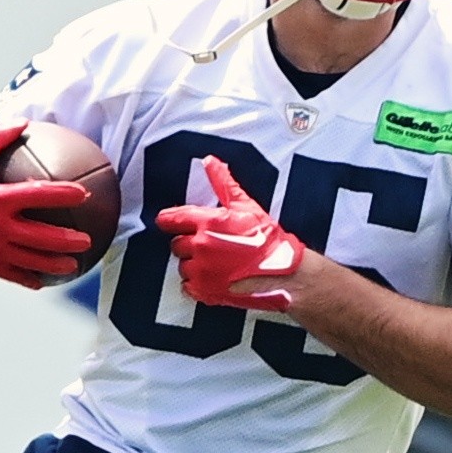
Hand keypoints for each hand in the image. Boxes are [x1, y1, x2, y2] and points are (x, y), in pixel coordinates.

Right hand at [0, 121, 92, 289]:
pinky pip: (12, 275)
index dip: (61, 194)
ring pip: (30, 261)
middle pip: (40, 237)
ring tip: (74, 265)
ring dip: (55, 265)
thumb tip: (23, 122)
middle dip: (67, 241)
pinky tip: (45, 281)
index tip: (83, 194)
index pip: (36, 195)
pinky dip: (30, 279)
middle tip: (87, 241)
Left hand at [155, 155, 304, 311]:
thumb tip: (210, 161)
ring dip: (193, 264)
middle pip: (176, 244)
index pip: (171, 219)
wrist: (282, 271)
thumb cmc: (267, 239)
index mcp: (207, 223)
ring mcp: (201, 271)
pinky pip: (187, 286)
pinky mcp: (205, 291)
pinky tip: (214, 277)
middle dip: (188, 243)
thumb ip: (223, 182)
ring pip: (182, 266)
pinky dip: (197, 283)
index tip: (169, 222)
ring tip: (216, 262)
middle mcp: (200, 247)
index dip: (169, 220)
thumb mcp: (246, 205)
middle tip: (209, 244)